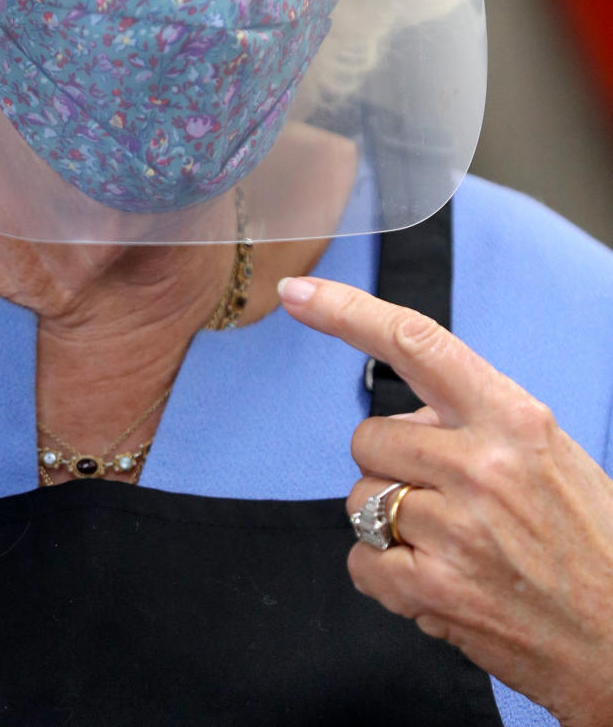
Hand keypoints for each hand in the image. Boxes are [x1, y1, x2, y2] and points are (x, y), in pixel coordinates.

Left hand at [278, 274, 612, 726]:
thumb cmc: (590, 543)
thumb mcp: (546, 452)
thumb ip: (474, 419)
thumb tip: (407, 412)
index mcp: (513, 419)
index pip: (416, 343)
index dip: (347, 312)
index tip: (299, 292)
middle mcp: (482, 466)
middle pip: (370, 435)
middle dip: (391, 462)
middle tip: (447, 495)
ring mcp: (457, 531)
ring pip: (360, 499)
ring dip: (390, 520)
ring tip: (454, 543)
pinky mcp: (435, 591)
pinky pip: (360, 561)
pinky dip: (383, 574)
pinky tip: (436, 580)